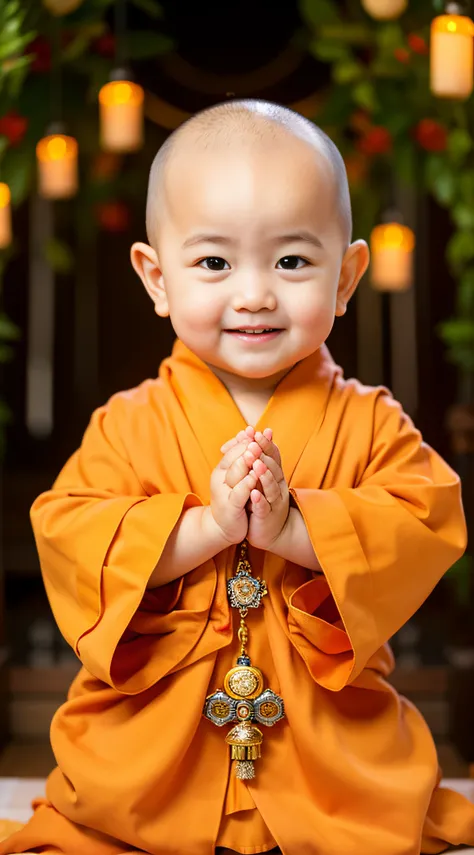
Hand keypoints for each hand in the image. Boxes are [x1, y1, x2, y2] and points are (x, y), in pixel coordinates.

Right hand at [208, 434, 258, 544]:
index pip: (233, 450)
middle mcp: (219, 478)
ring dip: (245, 464)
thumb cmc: (234, 496)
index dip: (244, 440)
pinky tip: (254, 478)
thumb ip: (243, 454)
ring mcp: (223, 492)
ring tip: (255, 454)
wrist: (225, 525)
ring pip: (235, 475)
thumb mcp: (238, 474)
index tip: (254, 429)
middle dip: (246, 448)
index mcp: (222, 468)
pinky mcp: (230, 507)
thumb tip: (248, 430)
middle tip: (256, 437)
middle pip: (233, 459)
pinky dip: (246, 485)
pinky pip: (238, 494)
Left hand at [222, 427, 289, 551]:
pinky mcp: (267, 517)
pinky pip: (264, 508)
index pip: (272, 456)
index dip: (265, 444)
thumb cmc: (263, 501)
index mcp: (275, 475)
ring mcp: (274, 502)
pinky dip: (260, 501)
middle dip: (263, 455)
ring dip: (264, 475)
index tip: (256, 431)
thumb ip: (256, 459)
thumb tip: (246, 435)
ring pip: (271, 487)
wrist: (271, 532)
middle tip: (254, 443)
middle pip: (273, 468)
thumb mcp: (260, 479)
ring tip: (256, 464)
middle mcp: (278, 486)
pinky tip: (253, 494)